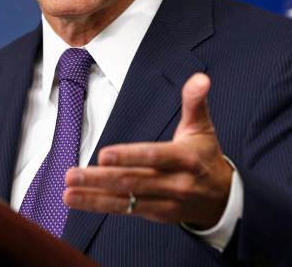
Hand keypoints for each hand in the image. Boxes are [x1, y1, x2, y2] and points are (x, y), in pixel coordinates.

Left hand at [64, 73, 232, 229]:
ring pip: (125, 199)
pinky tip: (78, 200)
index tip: (104, 155)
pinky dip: (99, 205)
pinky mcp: (155, 213)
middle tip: (73, 174)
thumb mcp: (202, 126)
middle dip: (100, 178)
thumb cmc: (205, 156)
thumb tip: (200, 78)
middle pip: (133, 180)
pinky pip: (125, 210)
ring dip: (94, 196)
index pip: (154, 156)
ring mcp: (164, 201)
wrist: (222, 197)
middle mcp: (175, 183)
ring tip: (69, 191)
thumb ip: (195, 101)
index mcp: (185, 158)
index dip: (128, 157)